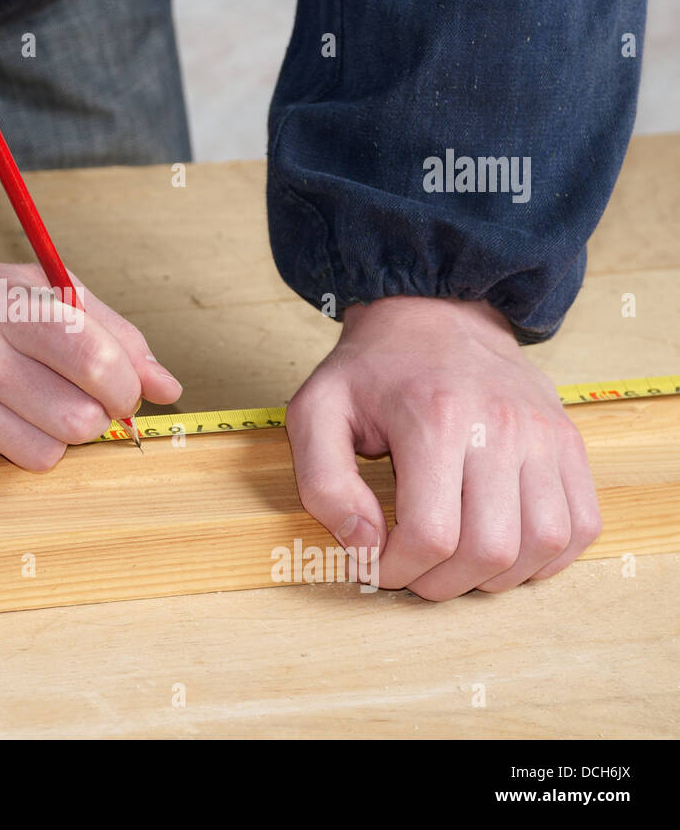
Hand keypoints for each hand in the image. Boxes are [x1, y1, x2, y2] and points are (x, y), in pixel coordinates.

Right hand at [0, 257, 182, 469]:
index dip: (126, 386)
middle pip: (81, 418)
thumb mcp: (37, 290)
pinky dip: (15, 446)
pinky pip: (7, 464)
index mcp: (5, 301)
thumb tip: (166, 387)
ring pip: (49, 453)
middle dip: (96, 416)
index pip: (95, 359)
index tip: (123, 389)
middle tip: (80, 400)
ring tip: (32, 406)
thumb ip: (111, 331)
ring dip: (57, 437)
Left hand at [284, 296, 599, 598]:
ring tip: (454, 562)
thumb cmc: (370, 370)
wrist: (435, 314)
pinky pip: (581, 526)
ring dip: (495, 577)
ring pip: (541, 545)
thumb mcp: (315, 412)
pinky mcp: (569, 443)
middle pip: (489, 550)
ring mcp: (544, 435)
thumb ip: (323, 484)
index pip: (430, 535)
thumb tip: (362, 544)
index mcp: (433, 419)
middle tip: (412, 570)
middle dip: (442, 583)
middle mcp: (501, 426)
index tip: (374, 562)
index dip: (397, 569)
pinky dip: (545, 557)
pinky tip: (502, 548)